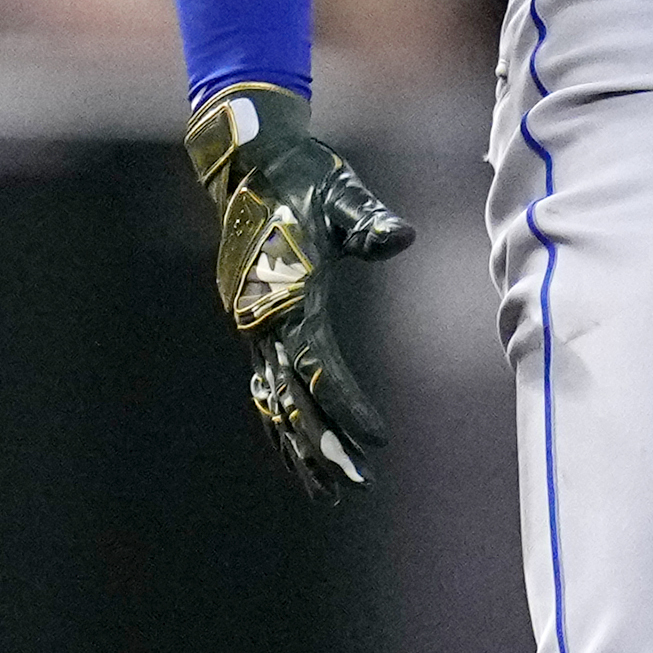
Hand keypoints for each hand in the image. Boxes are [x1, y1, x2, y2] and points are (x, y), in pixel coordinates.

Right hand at [182, 82, 414, 498]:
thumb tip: (401, 237)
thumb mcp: (342, 192)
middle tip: (357, 485)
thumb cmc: (305, 176)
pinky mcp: (252, 321)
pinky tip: (294, 451)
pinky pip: (264, 384)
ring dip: (299, 445)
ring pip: (272, 400)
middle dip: (322, 445)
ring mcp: (252, 322)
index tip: (376, 439)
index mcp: (288, 292)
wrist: (253, 161)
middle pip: (292, 398)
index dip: (346, 405)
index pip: (318, 366)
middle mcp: (262, 317)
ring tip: (326, 491)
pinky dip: (279, 421)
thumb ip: (368, 220)